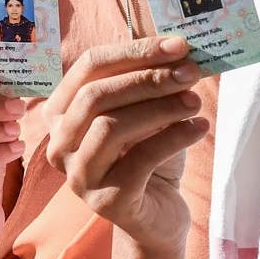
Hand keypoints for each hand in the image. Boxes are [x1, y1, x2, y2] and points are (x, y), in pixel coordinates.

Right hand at [44, 36, 206, 252]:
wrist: (158, 214)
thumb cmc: (149, 154)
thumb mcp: (146, 110)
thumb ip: (151, 79)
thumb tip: (180, 48)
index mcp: (61, 111)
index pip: (90, 66)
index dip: (134, 51)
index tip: (179, 44)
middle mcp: (59, 144)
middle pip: (96, 95)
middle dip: (148, 79)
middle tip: (190, 72)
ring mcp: (78, 176)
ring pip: (112, 127)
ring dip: (161, 108)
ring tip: (195, 102)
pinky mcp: (106, 202)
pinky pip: (140, 159)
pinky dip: (175, 137)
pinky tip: (200, 127)